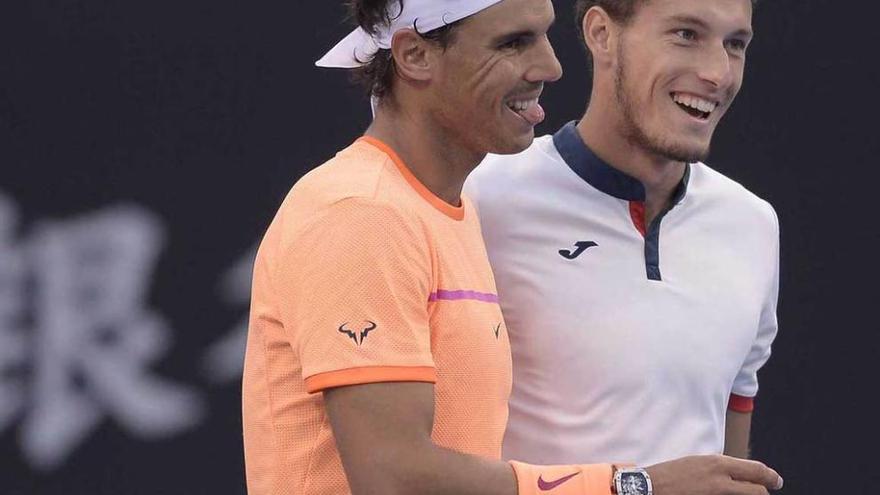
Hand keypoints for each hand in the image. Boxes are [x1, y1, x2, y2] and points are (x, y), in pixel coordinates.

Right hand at [645, 454, 782, 494]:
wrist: (649, 488)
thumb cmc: (670, 474)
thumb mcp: (697, 463)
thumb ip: (719, 468)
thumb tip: (739, 475)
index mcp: (717, 464)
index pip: (756, 470)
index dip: (770, 477)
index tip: (776, 481)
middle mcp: (720, 480)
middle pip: (757, 491)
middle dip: (762, 493)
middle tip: (765, 493)